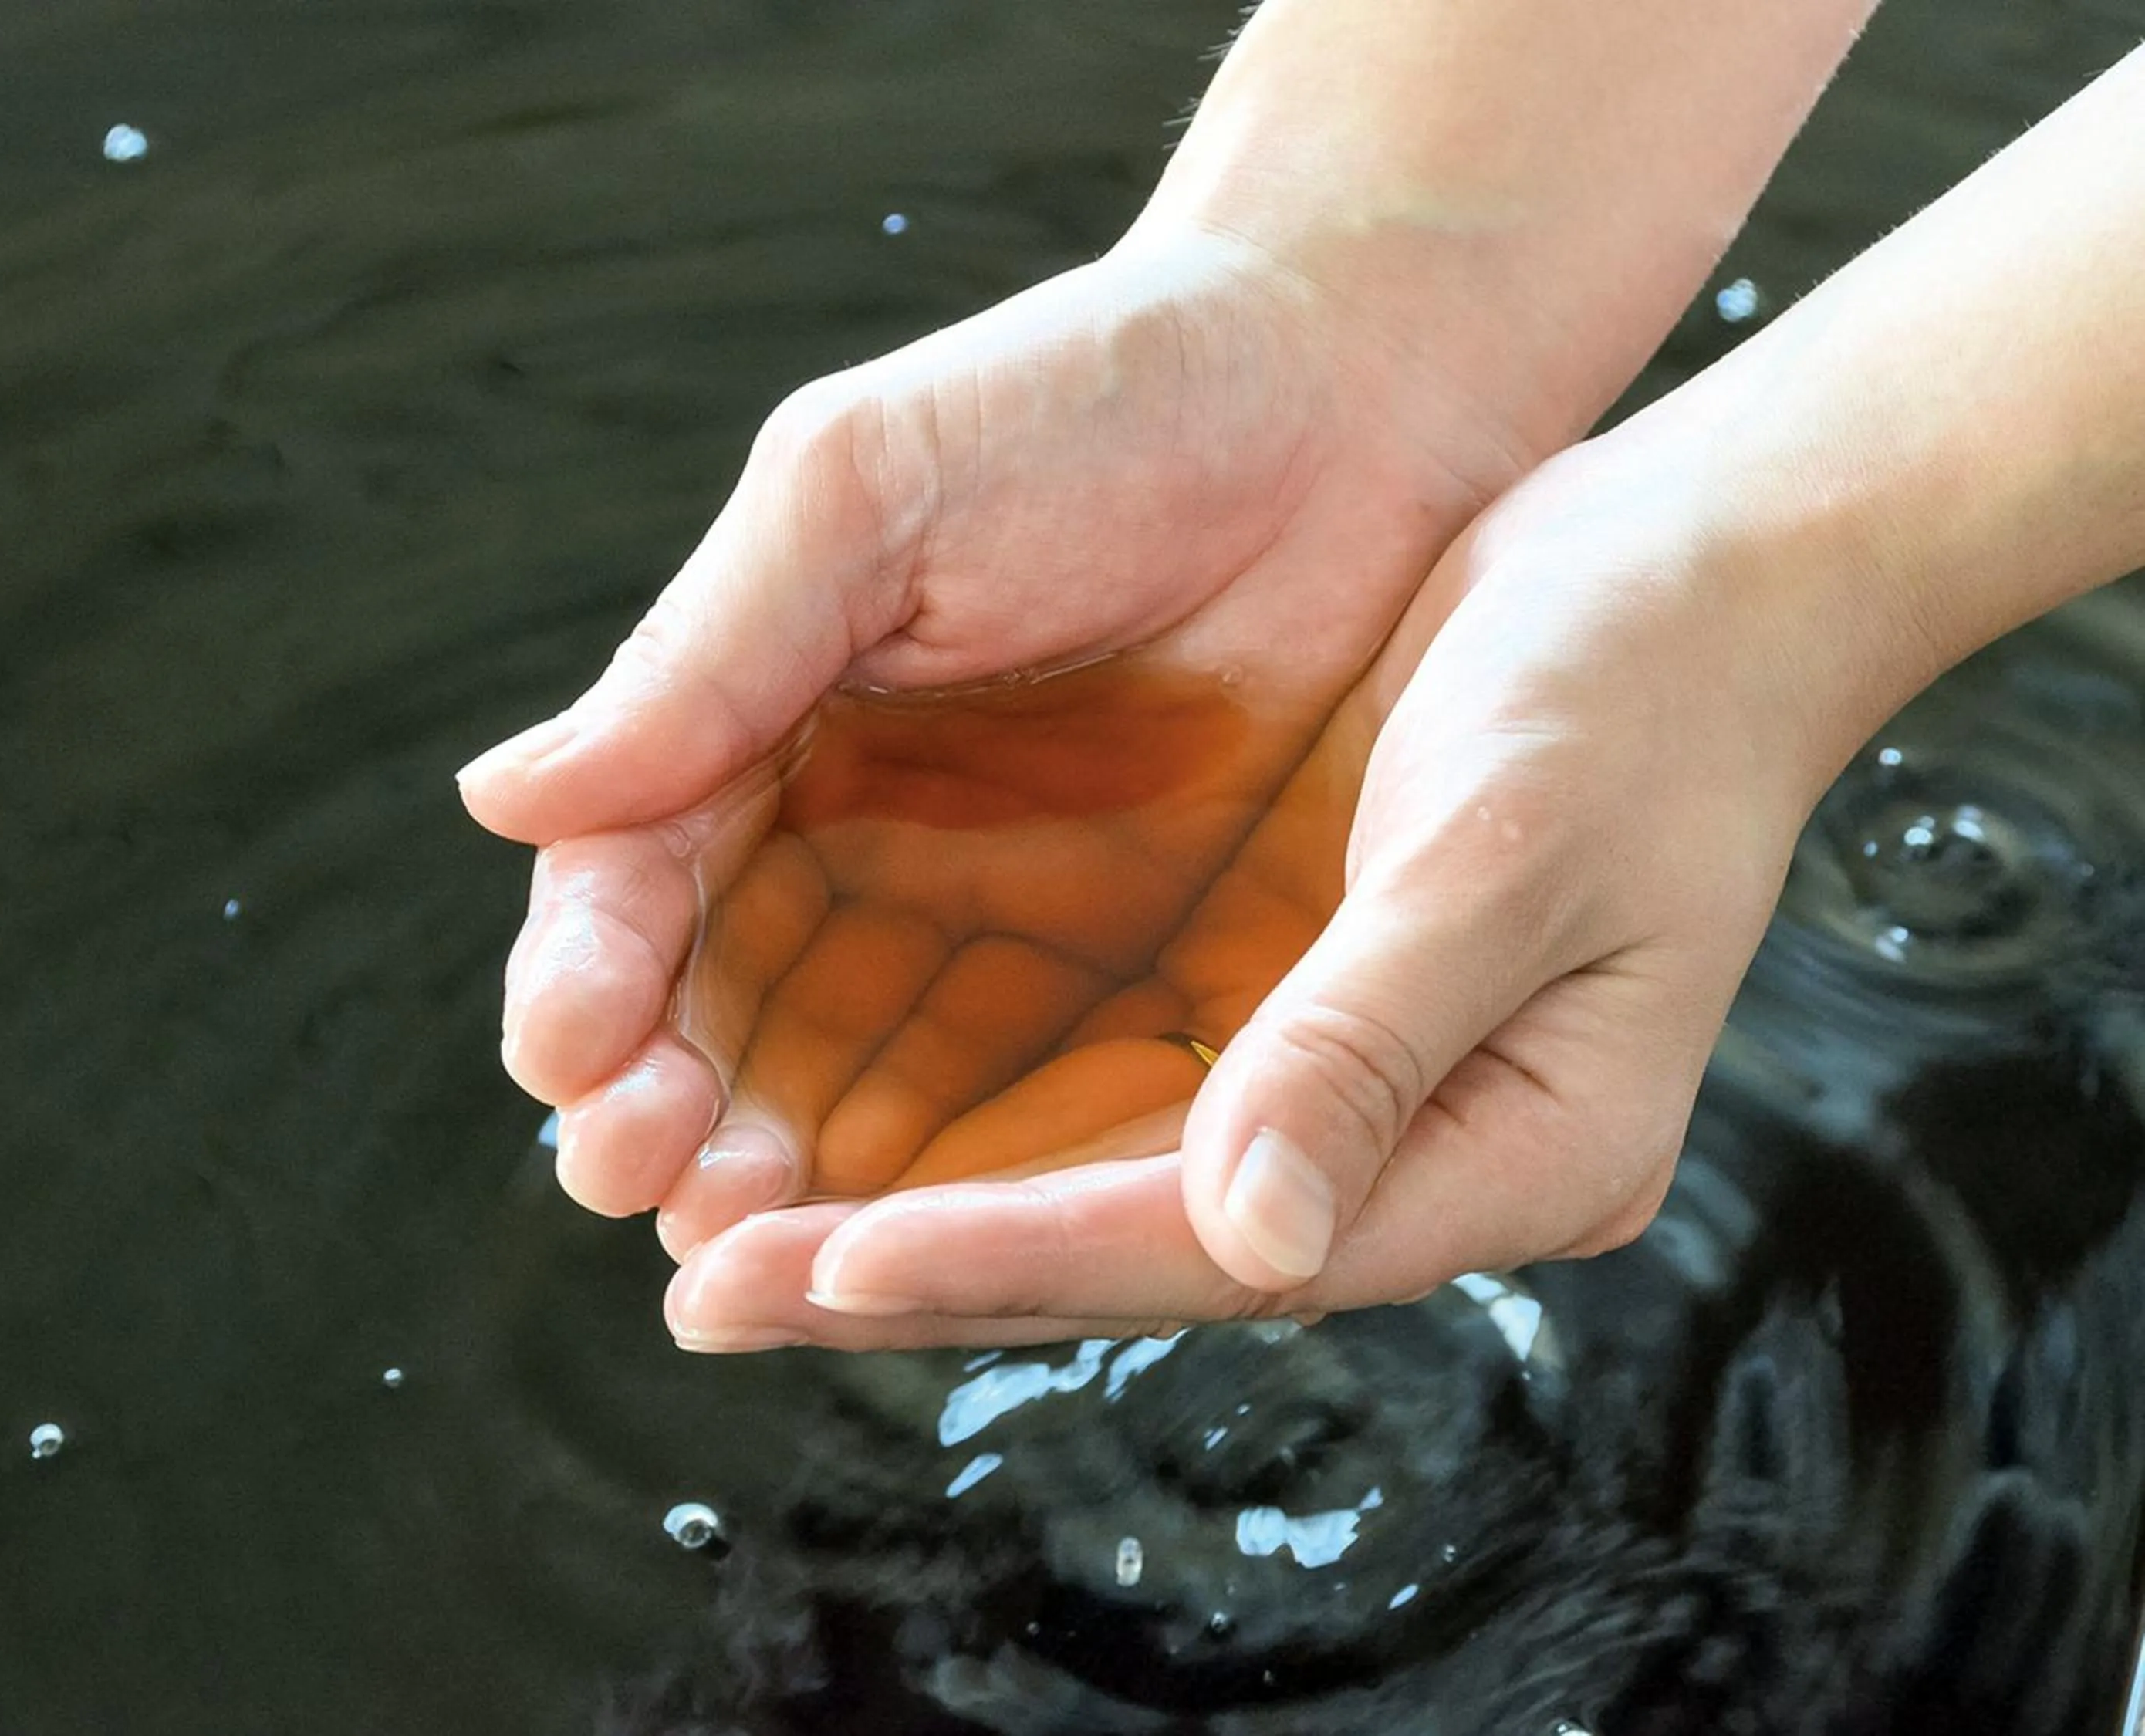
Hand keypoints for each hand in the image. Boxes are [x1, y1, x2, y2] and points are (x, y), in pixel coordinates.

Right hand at [459, 223, 1544, 1254]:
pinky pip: (1031, 1101)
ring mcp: (999, 919)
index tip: (571, 1055)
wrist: (1360, 397)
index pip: (642, 883)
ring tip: (749, 1245)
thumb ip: (707, 657)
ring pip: (860, 1088)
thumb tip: (500, 803)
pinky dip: (964, 1176)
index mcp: (768, 724)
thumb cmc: (1099, 401)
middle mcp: (865, 844)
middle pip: (732, 1019)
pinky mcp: (1139, 973)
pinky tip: (917, 1237)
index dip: (598, 977)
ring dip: (794, 1181)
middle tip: (646, 1183)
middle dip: (674, 1112)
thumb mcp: (872, 495)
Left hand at [659, 436, 1840, 1348]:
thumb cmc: (1637, 685)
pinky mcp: (1296, 1011)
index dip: (1015, 1253)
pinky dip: (975, 1113)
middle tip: (710, 1290)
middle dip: (921, 1268)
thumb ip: (1366, 1044)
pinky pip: (1110, 1090)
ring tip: (728, 1233)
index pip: (1215, 1240)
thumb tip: (1243, 1237)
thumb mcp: (1507, 847)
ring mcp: (1355, 1094)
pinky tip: (840, 1120)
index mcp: (1516, 1150)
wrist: (1691, 576)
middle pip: (1136, 1247)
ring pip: (1099, 1182)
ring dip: (919, 1205)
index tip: (823, 1268)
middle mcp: (1421, 1157)